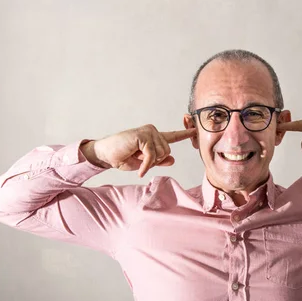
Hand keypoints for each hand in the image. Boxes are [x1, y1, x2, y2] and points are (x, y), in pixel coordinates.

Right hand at [81, 125, 195, 176]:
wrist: (106, 155)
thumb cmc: (122, 157)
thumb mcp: (144, 163)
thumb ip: (159, 161)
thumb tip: (172, 159)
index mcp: (154, 137)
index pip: (172, 136)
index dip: (184, 134)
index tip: (195, 130)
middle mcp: (152, 131)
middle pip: (168, 152)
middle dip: (155, 161)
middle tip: (139, 159)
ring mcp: (148, 131)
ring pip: (162, 154)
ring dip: (149, 162)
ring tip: (135, 157)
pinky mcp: (143, 136)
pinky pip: (152, 156)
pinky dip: (146, 166)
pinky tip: (140, 170)